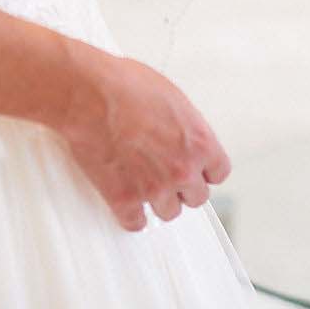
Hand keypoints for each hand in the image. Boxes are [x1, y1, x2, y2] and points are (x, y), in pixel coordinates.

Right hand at [51, 42, 231, 231]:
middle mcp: (182, 169)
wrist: (90, 95)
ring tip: (148, 189)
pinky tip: (129, 207)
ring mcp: (154, 188)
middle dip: (184, 188)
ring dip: (159, 202)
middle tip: (170, 179)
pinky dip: (131, 216)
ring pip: (169, 213)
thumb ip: (184, 126)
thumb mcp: (172, 97)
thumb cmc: (127, 86)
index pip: (219, 172)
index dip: (205, 171)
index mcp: (198, 142)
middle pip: (197, 197)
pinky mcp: (124, 199)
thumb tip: (183, 136)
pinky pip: (135, 223)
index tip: (197, 171)